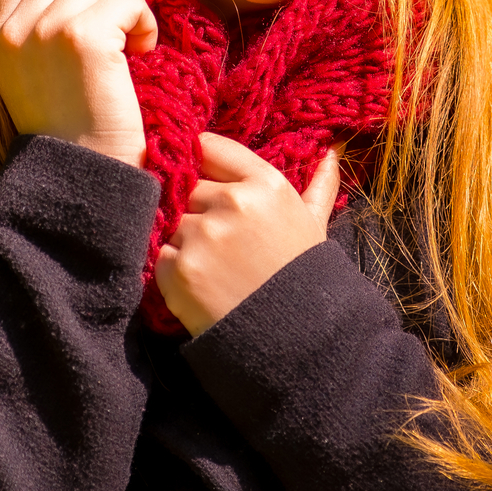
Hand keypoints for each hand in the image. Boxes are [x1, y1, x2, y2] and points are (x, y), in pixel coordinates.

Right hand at [0, 0, 157, 166]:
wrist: (83, 179)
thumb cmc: (74, 131)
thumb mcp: (34, 72)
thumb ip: (41, 23)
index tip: (90, 13)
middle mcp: (13, 28)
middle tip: (118, 27)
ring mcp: (44, 29)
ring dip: (127, 0)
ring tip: (131, 41)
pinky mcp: (82, 37)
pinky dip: (145, 22)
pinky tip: (142, 54)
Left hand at [155, 133, 340, 335]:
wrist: (297, 343)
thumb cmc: (303, 277)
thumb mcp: (314, 225)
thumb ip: (318, 184)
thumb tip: (332, 148)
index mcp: (266, 184)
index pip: (209, 147)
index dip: (204, 164)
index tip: (207, 181)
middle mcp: (233, 203)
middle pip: (188, 187)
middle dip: (197, 210)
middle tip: (221, 243)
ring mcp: (204, 235)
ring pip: (172, 221)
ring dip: (185, 241)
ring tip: (216, 268)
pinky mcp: (180, 269)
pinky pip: (159, 254)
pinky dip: (173, 269)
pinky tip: (202, 286)